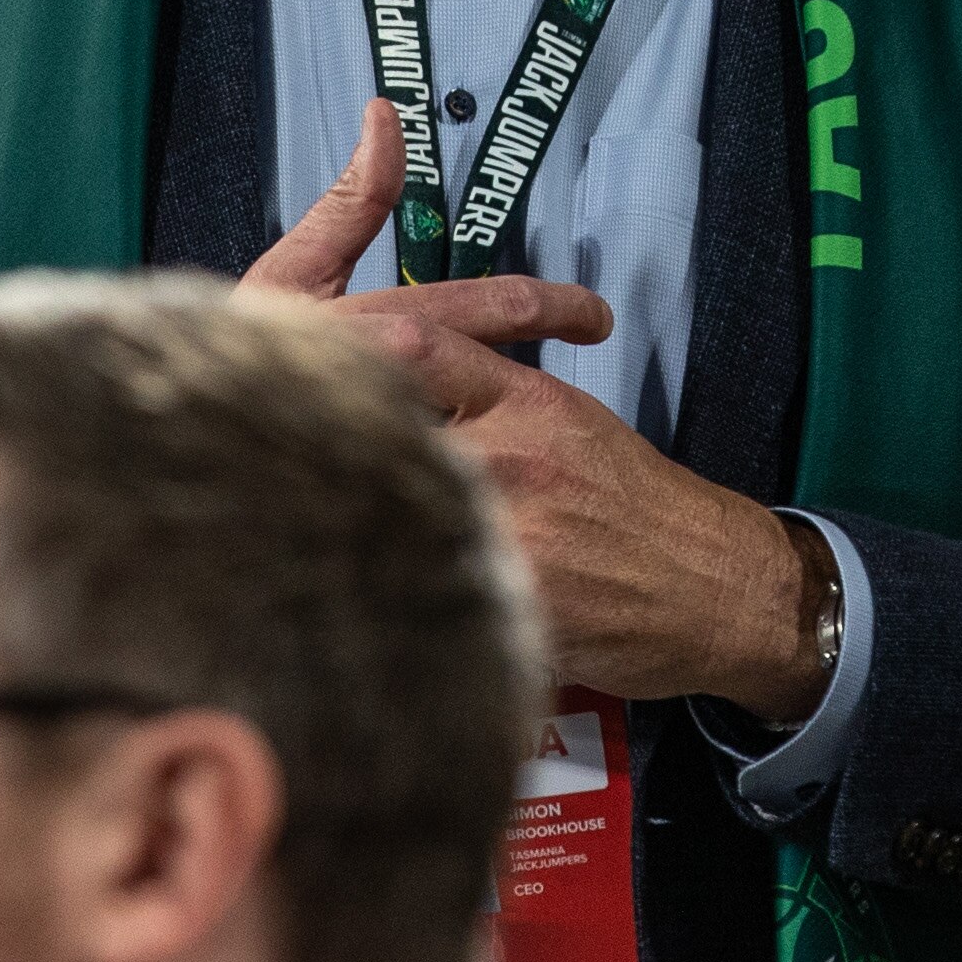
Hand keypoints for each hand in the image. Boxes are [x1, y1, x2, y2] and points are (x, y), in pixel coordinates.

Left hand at [256, 104, 815, 716]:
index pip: (416, 352)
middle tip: (243, 458)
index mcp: (529, 403)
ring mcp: (518, 528)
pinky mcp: (522, 599)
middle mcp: (519, 455)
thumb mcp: (574, 421)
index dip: (339, 351)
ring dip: (334, 524)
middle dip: (317, 441)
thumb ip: (490, 394)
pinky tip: (336, 610)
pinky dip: (383, 599)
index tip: (279, 355)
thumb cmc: (642, 507)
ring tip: (266, 533)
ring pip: (404, 513)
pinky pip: (436, 593)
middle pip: (391, 430)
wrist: (717, 583)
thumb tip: (400, 373)